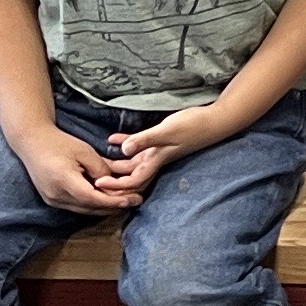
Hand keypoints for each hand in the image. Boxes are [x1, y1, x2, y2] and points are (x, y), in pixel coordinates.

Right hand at [10, 122, 135, 214]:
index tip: (132, 199)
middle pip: (90, 207)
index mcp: (64, 181)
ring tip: (124, 201)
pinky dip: (91, 204)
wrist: (32, 142)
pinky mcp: (51, 199)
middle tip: (134, 200)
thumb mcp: (85, 151)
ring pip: (83, 209)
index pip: (93, 198)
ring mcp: (52, 200)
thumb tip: (114, 184)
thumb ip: (101, 169)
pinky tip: (105, 199)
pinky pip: (76, 206)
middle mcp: (56, 195)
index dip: (114, 201)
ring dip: (103, 207)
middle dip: (113, 206)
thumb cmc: (58, 143)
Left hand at [93, 102, 231, 192]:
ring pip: (131, 163)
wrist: (215, 120)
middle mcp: (155, 160)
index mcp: (156, 161)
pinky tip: (112, 139)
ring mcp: (157, 151)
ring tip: (96, 160)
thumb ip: (145, 140)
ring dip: (115, 163)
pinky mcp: (160, 140)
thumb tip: (123, 151)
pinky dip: (124, 144)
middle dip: (111, 179)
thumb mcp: (167, 131)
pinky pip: (138, 145)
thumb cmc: (193, 126)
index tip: (97, 184)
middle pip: (129, 176)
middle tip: (91, 177)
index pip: (132, 181)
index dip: (115, 186)